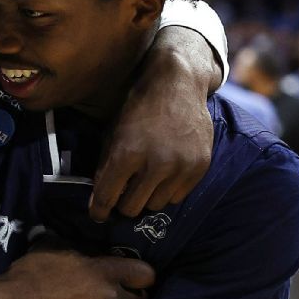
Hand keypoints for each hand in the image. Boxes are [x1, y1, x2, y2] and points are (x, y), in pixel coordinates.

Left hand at [89, 27, 216, 221]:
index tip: (98, 215)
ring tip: (145, 180)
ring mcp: (181, 166)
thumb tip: (99, 201)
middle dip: (123, 203)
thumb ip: (105, 167)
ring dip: (147, 196)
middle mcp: (156, 163)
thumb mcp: (112, 133)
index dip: (99, 210)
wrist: (177, 83)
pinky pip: (178, 196)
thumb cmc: (138, 106)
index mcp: (127, 153)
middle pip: (132, 208)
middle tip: (123, 194)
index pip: (107, 197)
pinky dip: (168, 190)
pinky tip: (164, 173)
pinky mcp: (200, 166)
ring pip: (156, 205)